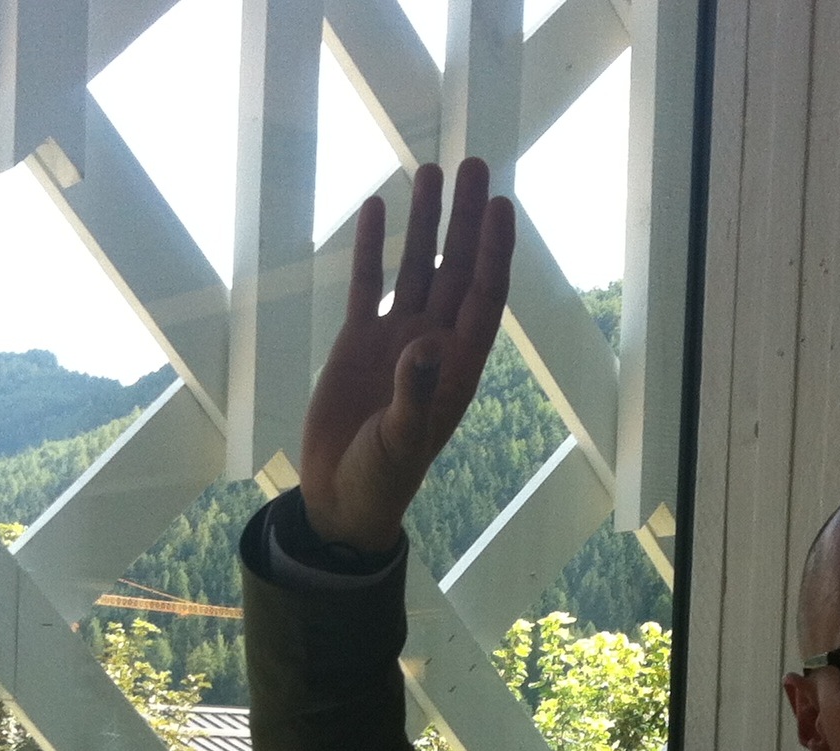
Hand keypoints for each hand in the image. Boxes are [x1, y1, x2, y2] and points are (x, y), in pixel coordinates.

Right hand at [298, 157, 515, 551]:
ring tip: (429, 170)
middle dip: (464, 219)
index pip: (483, 295)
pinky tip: (377, 210)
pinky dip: (372, 250)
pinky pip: (369, 285)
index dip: (493, 250)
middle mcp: (432, 344)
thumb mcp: (401, 440)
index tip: (498, 204)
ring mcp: (396, 340)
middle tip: (471, 164)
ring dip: (424, 223)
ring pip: (416, 268)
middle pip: (455, 268)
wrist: (341, 497)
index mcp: (457, 366)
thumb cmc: (382, 477)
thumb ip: (416, 393)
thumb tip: (428, 342)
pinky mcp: (358, 343)